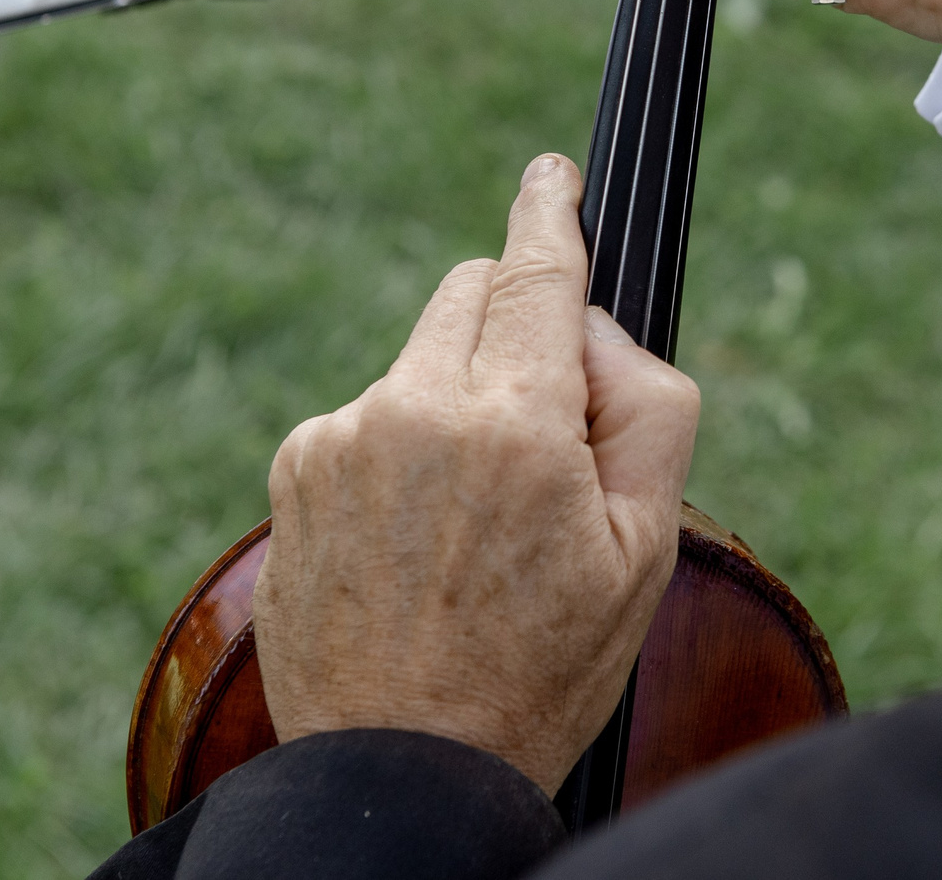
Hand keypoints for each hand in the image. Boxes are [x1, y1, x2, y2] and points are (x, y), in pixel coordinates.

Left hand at [251, 154, 701, 794]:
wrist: (401, 769)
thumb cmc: (540, 669)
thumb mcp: (647, 547)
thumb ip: (648, 405)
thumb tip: (592, 328)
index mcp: (511, 423)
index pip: (535, 273)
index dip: (550, 212)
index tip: (552, 172)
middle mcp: (411, 410)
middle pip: (472, 295)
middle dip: (515, 328)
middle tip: (548, 431)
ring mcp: (340, 440)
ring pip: (420, 360)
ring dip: (455, 401)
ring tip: (474, 527)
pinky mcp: (293, 473)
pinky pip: (367, 419)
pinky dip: (399, 452)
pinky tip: (419, 544)